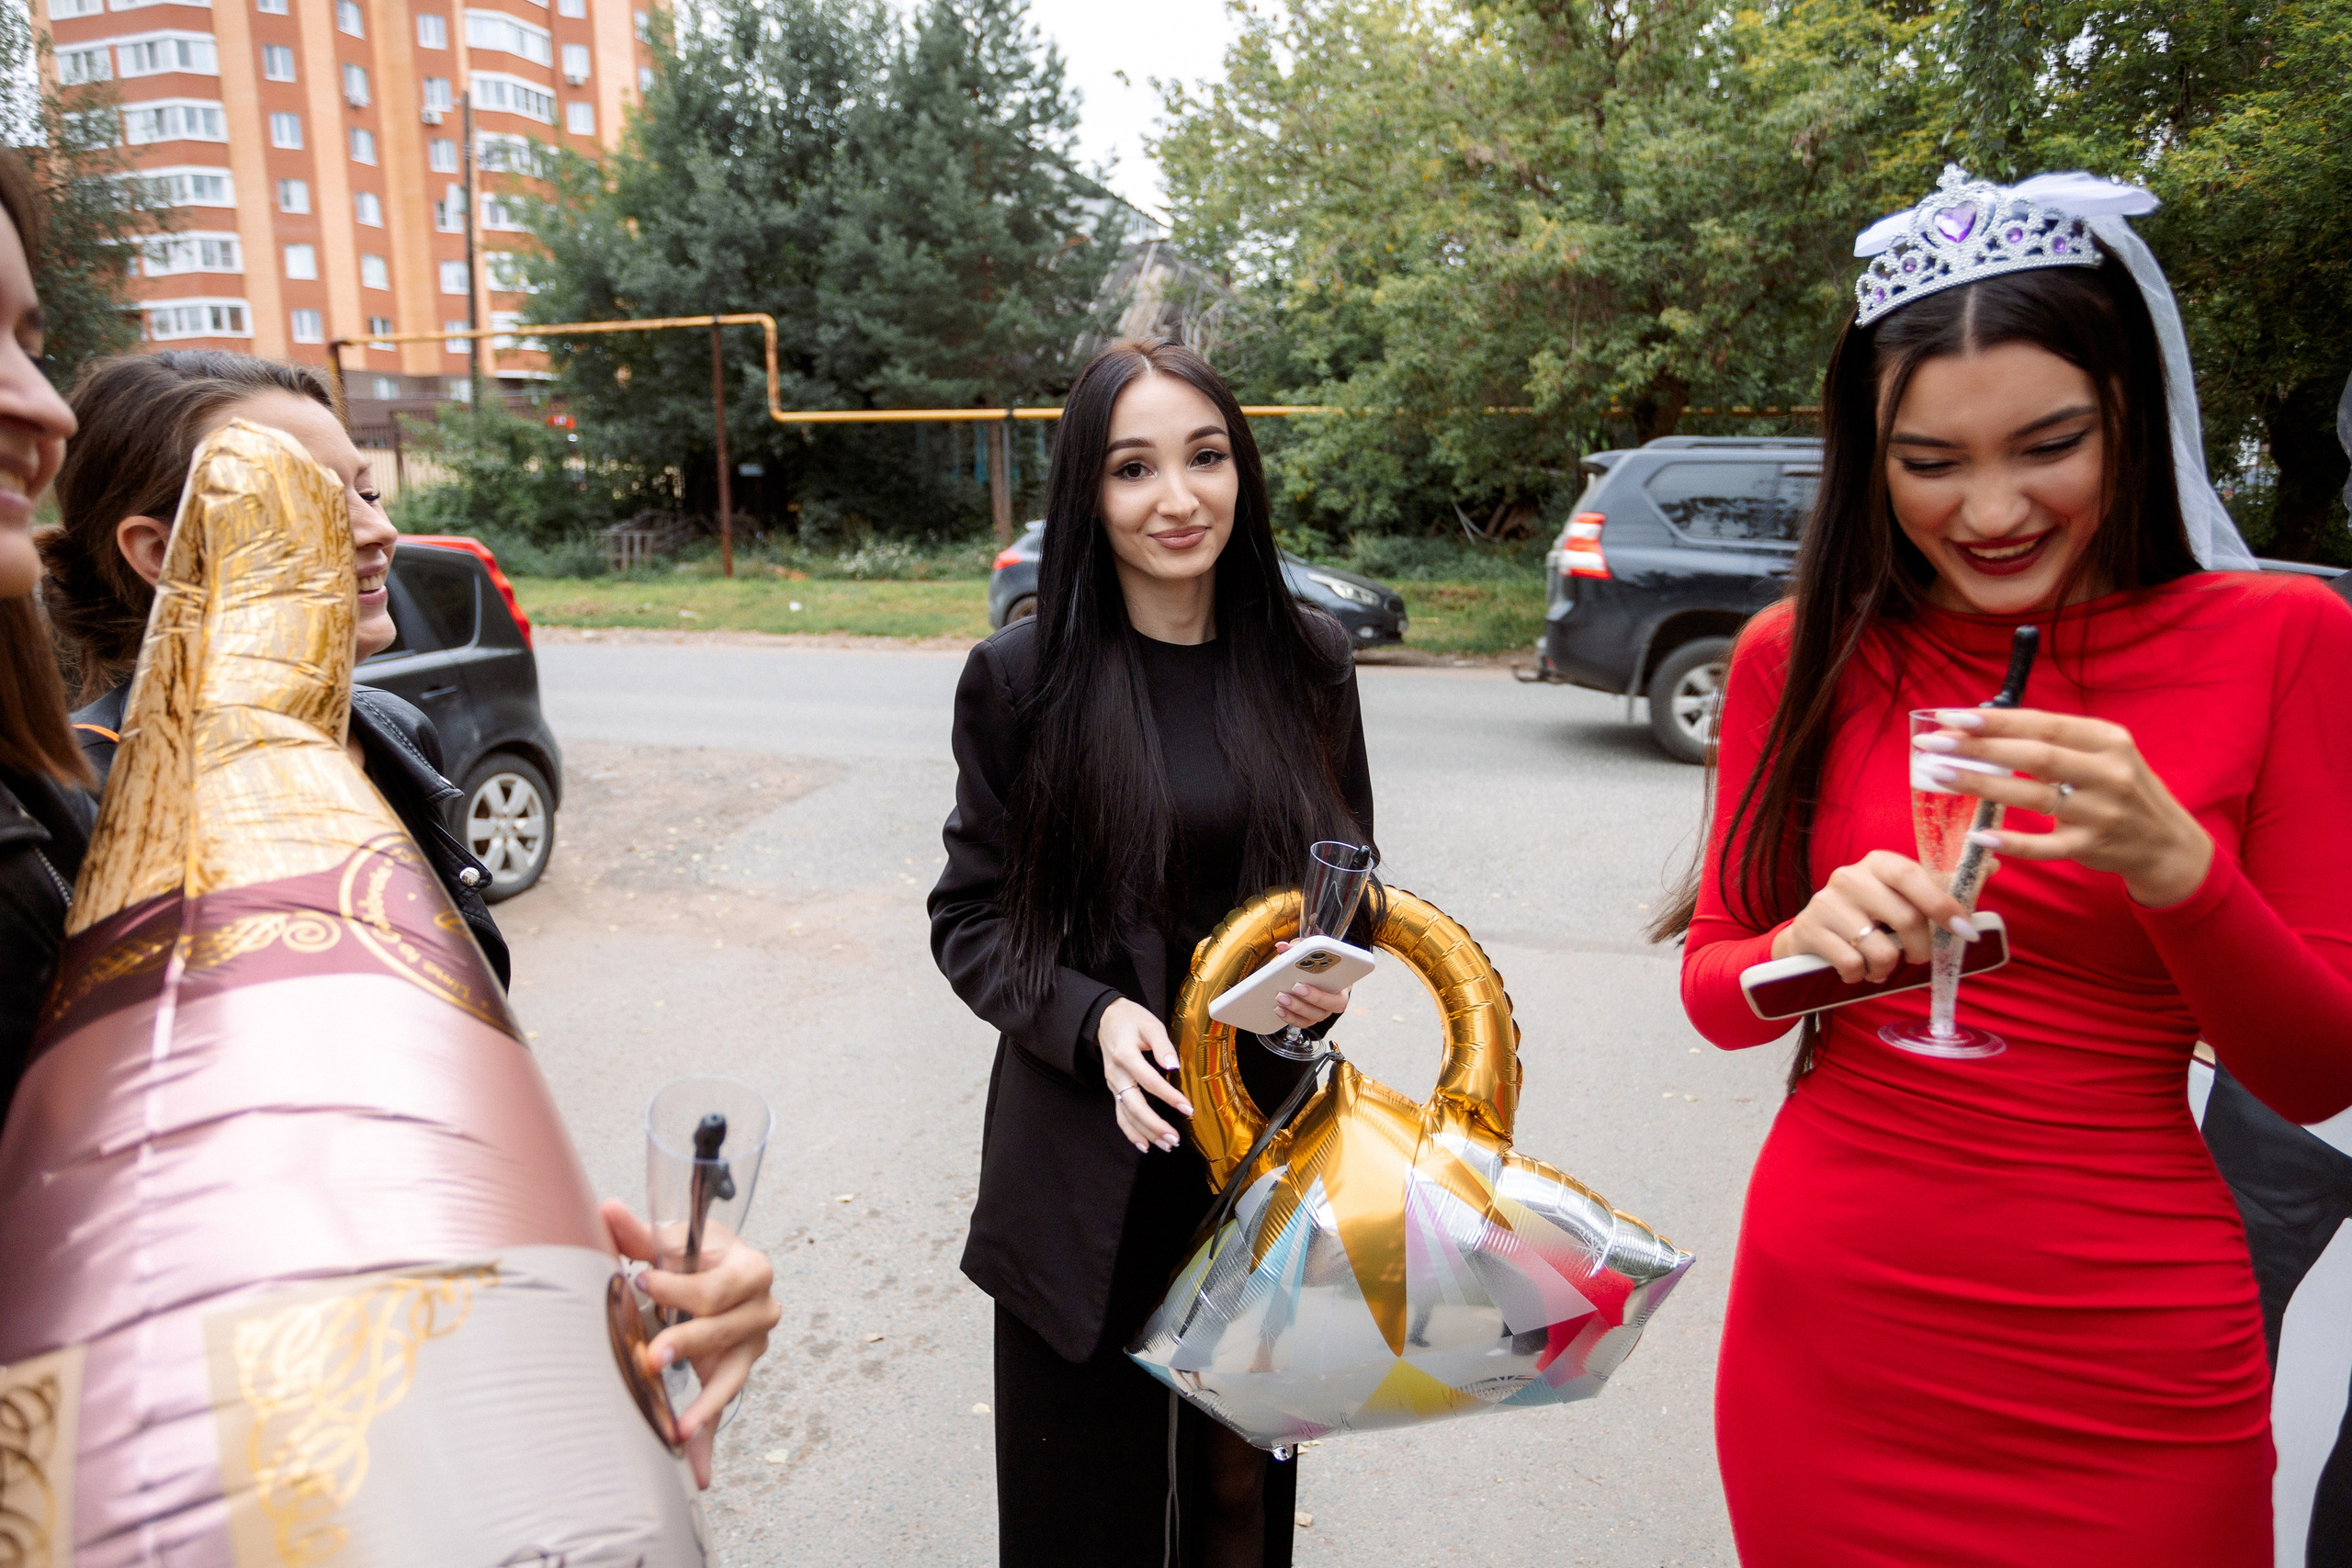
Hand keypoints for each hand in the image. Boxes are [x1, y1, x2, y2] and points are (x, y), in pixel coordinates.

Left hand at [603, 1197, 779, 1488]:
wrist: (723, 1276)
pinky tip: (699, 1474)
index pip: (719, 1285)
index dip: (680, 1286)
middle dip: (690, 1342)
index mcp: (751, 1269)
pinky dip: (710, 1443)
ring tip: (680, 1428)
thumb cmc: (697, 1256)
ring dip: (707, 1404)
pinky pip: (724, 1410)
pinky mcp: (734, 1376)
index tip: (642, 1281)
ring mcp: (752, 1348)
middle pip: (727, 1329)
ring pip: (733, 1376)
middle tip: (654, 1355)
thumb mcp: (674, 1242)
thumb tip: (605, 1208)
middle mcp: (760, 1309)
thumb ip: (639, 1233)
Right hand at [1099, 996, 1193, 1153]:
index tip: (1187, 1108)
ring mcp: (1113, 1084)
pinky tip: (1145, 1145)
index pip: (1149, 1080)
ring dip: (1146, 1133)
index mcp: (1125, 1055)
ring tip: (1166, 1145)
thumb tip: (1173, 1066)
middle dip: (1154, 1125)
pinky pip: (1120, 1115)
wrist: (1105, 1019)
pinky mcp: (1114, 1090)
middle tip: (1175, 1138)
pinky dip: (1131, 1132)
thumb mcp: (1150, 1024)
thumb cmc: (1131, 1020)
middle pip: (1134, 1105)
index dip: (1168, 1096)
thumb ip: (1162, 1045)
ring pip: (1126, 1115)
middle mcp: (1116, 1074)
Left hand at [1268, 939, 1350, 1029]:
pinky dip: (1289, 1017)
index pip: (1339, 995)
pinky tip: (1278, 1009)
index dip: (1321, 994)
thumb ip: (1298, 948)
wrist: (1316, 974)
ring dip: (1295, 1008)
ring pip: (1312, 1017)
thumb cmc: (1317, 964)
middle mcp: (1333, 1003)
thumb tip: (1282, 947)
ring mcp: (1321, 1012)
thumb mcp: (1311, 953)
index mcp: (1341, 988)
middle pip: (1325, 1008)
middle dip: (1308, 999)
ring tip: (1280, 998)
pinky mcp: (1309, 1018)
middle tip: (1293, 987)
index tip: (1303, 983)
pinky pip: (1301, 1022)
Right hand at [1772, 849, 1978, 983]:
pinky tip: (1856, 969)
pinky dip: (1860, 976)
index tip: (1964, 931)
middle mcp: (1850, 876)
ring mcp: (1826, 902)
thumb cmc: (1870, 915)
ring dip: (1887, 968)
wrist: (1813, 933)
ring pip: (1880, 949)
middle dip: (1921, 949)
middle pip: (1905, 918)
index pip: (1914, 876)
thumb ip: (1944, 885)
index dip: (1943, 904)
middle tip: (1918, 958)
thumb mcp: (1904, 897)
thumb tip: (1993, 863)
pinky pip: (1852, 964)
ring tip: (1880, 966)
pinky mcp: (1809, 930)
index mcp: (1879, 862)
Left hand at [1916, 708, 2211, 907]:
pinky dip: (2013, 842)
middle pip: (2035, 756)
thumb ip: (2055, 740)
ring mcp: (2102, 813)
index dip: (1995, 720)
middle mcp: (2109, 773)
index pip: (2044, 724)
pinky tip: (1978, 835)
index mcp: (2108, 740)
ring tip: (1939, 775)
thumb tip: (1984, 723)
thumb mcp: (2102, 753)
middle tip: (1933, 743)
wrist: (2168, 843)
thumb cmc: (2120, 789)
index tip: (1950, 716)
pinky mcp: (2093, 847)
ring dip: (1982, 785)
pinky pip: (2046, 846)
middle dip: (1979, 748)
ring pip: (2034, 797)